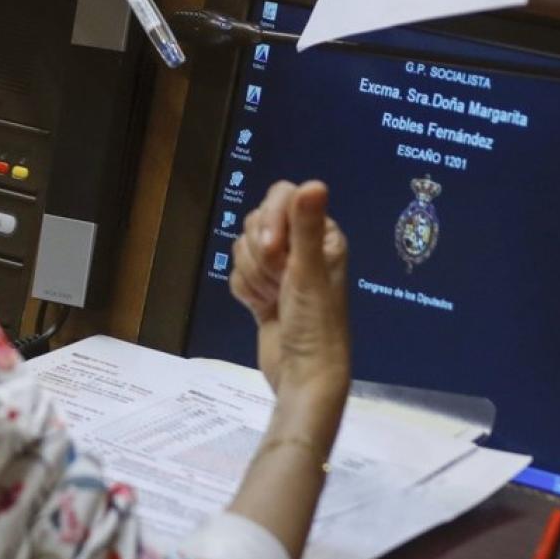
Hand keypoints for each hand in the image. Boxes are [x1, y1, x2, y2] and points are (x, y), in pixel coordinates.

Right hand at [232, 181, 349, 400]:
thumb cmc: (315, 324)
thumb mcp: (309, 273)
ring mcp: (279, 269)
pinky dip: (245, 291)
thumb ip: (306, 226)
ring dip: (254, 276)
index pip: (281, 196)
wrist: (302, 376)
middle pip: (257, 221)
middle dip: (261, 255)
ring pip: (243, 247)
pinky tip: (262, 309)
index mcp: (322, 234)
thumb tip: (313, 182)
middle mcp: (302, 245)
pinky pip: (237, 273)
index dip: (271, 220)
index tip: (274, 250)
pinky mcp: (261, 290)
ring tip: (274, 300)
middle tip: (281, 283)